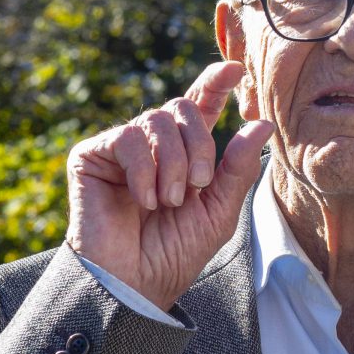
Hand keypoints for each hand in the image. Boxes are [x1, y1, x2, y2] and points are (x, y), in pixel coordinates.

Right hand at [66, 61, 273, 310]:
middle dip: (200, 146)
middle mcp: (153, 145)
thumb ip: (238, 167)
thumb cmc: (175, 253)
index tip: (234, 69)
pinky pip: (127, 137)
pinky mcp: (92, 156)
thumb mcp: (219, 210)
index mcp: (185, 154)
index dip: (215, 83)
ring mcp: (122, 148)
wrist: (133, 284)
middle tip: (198, 187)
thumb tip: (262, 123)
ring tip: (168, 202)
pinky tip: (144, 201)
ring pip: (158, 120)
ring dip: (174, 164)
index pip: (201, 106)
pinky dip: (144, 170)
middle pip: (183, 107)